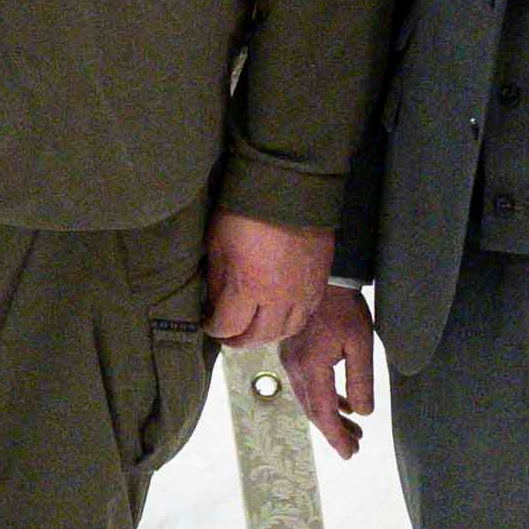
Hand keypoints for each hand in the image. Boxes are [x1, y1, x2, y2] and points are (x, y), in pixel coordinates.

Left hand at [203, 210, 335, 353]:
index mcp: (249, 287)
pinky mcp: (319, 283)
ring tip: (254, 327)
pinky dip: (290, 322)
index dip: (214, 330)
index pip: (229, 327)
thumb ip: (217, 281)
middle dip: (239, 340)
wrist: (289, 188)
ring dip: (267, 335)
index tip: (208, 324)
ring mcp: (303, 292)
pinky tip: (279, 315)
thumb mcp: (217, 245)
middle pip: (259, 337)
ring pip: (286, 331)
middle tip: (228, 334)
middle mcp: (279, 297)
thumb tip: (215, 304)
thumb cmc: (245, 212)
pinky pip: (306, 316)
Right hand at [280, 281, 380, 456]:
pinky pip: (306, 385)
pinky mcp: (292, 352)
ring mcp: (290, 360)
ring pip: (308, 399)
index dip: (335, 435)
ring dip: (329, 417)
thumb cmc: (344, 308)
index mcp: (311, 367)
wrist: (324, 278)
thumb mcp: (360, 344)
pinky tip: (340, 405)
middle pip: (312, 410)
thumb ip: (361, 381)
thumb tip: (363, 412)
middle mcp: (295, 367)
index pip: (322, 412)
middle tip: (353, 447)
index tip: (348, 453)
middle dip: (333, 431)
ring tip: (352, 430)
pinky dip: (323, 399)